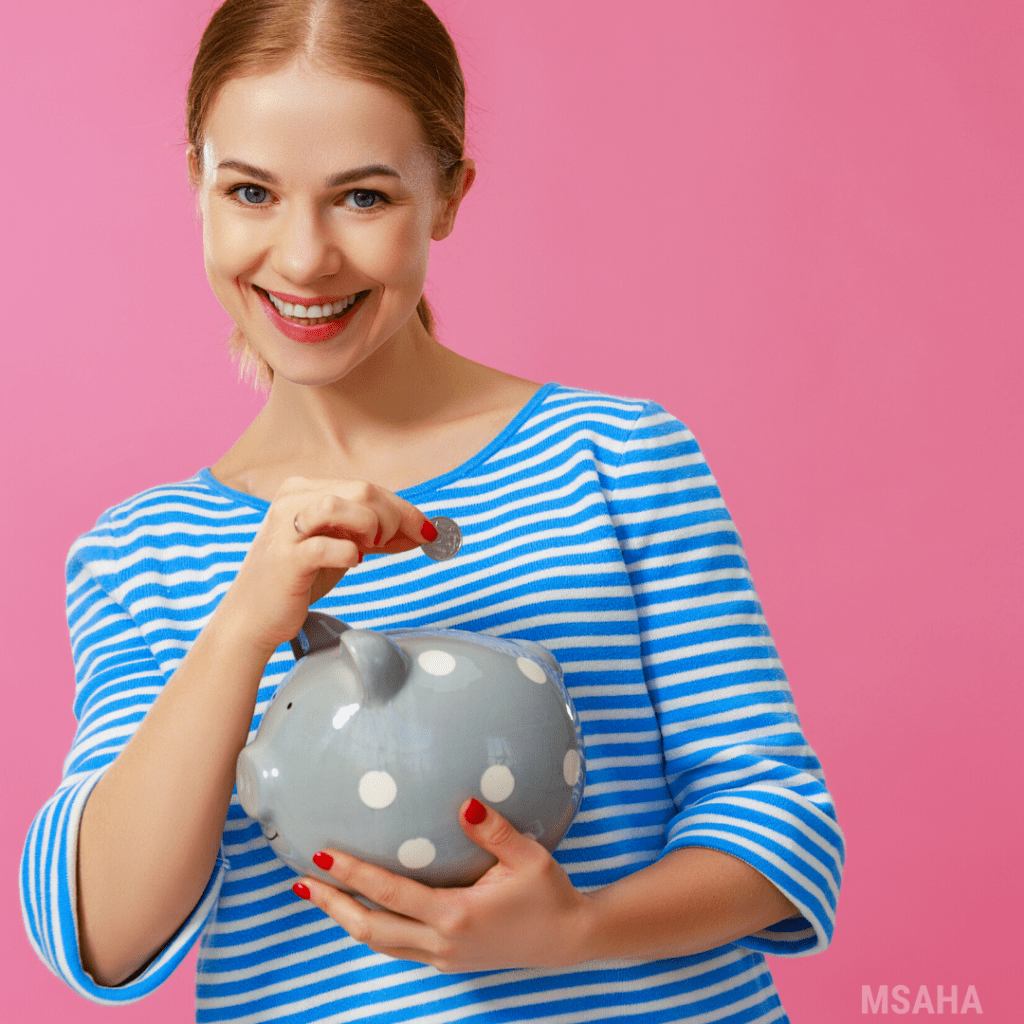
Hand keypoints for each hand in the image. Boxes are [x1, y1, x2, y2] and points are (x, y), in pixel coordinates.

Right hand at [216, 476, 435, 655]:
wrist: (252, 618)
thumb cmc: (298, 579)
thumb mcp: (341, 548)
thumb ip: (376, 536)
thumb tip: (423, 532)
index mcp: (305, 490)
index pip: (367, 488)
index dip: (404, 509)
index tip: (428, 529)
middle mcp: (292, 500)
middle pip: (362, 490)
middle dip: (392, 519)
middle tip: (392, 546)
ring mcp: (285, 528)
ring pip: (341, 505)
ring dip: (369, 527)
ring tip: (369, 549)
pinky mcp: (284, 558)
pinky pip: (326, 545)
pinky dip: (349, 553)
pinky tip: (352, 562)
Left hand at [291, 800, 596, 973]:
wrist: (569, 940)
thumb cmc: (550, 895)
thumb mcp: (529, 857)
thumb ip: (494, 830)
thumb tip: (464, 802)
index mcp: (456, 915)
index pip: (390, 894)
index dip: (353, 875)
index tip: (323, 856)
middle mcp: (443, 941)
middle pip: (371, 928)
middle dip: (332, 905)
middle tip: (301, 881)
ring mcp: (444, 956)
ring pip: (380, 943)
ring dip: (346, 919)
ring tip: (320, 895)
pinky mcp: (449, 960)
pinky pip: (399, 948)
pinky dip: (372, 930)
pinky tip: (363, 910)